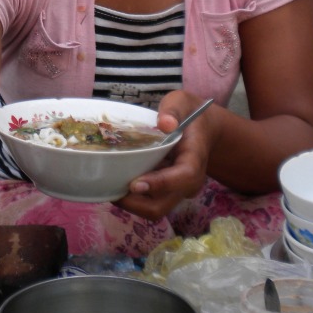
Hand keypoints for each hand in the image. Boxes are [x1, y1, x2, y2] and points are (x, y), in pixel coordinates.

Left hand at [114, 91, 216, 220]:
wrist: (202, 129)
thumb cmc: (189, 114)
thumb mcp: (181, 103)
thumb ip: (173, 110)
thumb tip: (164, 123)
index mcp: (195, 158)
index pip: (183, 177)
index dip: (159, 184)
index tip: (134, 184)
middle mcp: (189, 182)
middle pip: (164, 204)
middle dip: (136, 203)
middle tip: (110, 189)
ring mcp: (178, 190)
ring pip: (155, 209)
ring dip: (131, 204)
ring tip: (110, 187)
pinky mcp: (168, 192)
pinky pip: (150, 203)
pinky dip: (133, 199)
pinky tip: (117, 183)